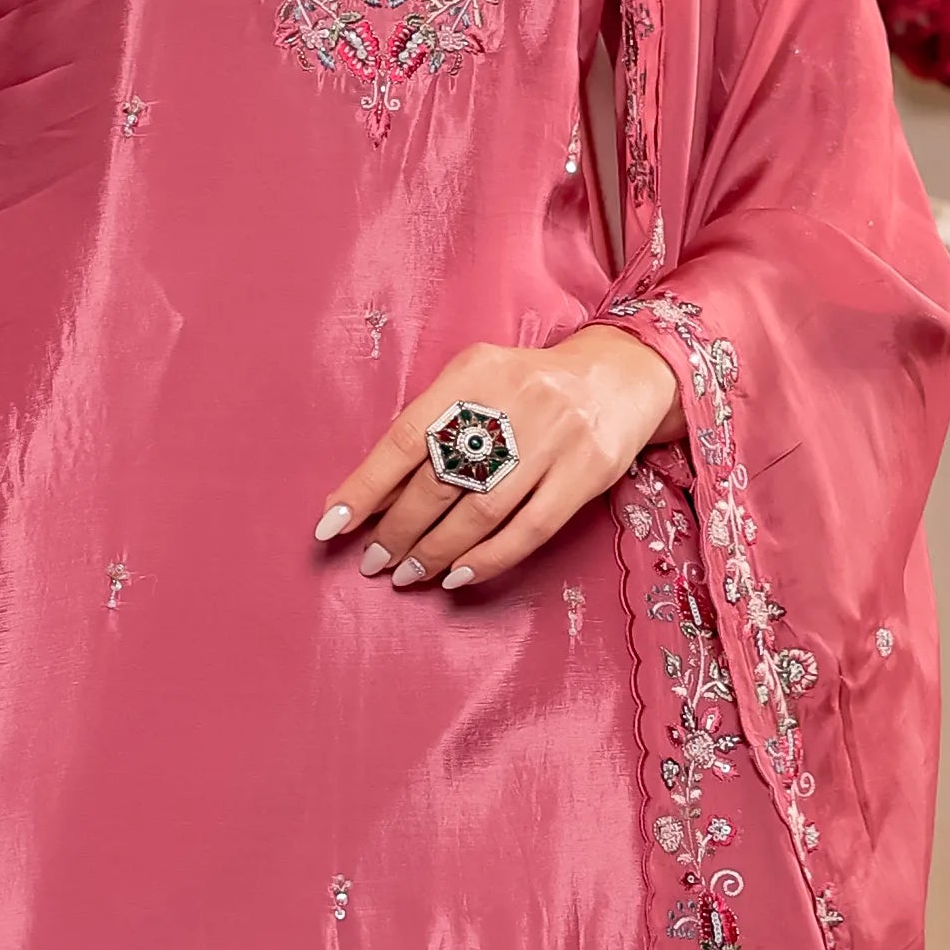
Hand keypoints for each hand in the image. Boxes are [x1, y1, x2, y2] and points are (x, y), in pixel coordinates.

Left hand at [315, 324, 682, 594]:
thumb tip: (373, 496)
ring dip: (435, 551)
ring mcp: (554, 438)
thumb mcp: (476, 383)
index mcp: (474, 373)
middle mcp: (513, 402)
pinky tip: (456, 575)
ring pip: (480, 512)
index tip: (332, 525)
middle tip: (373, 561)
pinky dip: (487, 559)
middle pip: (440, 482)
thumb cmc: (527, 389)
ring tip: (406, 573)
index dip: (365, 486)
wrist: (617, 377)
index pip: (405, 437)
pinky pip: (528, 530)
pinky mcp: (586, 472)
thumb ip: (431, 427)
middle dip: (398, 530)